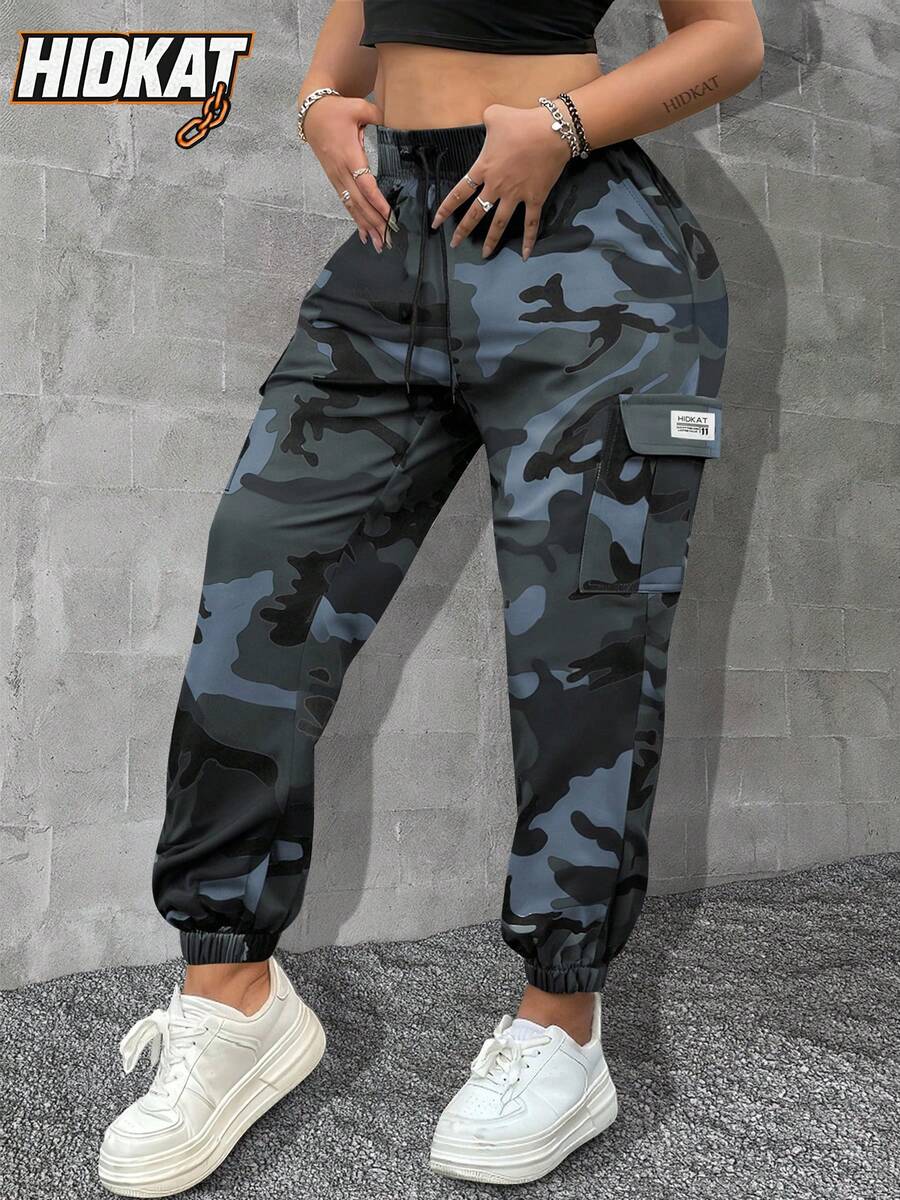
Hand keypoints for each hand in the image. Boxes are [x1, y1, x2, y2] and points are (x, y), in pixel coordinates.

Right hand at [302, 95, 392, 249]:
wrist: (312, 114)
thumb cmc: (337, 110)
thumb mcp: (358, 107)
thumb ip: (376, 114)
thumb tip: (390, 120)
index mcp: (349, 155)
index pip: (366, 184)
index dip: (377, 202)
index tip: (389, 217)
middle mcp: (341, 171)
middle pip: (360, 202)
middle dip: (374, 222)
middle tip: (388, 240)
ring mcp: (336, 178)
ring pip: (352, 206)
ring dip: (365, 226)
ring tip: (378, 244)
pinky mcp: (334, 180)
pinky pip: (346, 203)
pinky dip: (356, 219)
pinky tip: (363, 234)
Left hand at [431, 103, 571, 259]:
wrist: (552, 131)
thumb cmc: (522, 122)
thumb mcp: (495, 114)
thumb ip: (486, 120)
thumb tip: (486, 120)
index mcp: (484, 168)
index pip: (460, 192)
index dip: (446, 209)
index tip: (436, 222)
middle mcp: (496, 186)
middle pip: (476, 213)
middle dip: (463, 230)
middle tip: (454, 244)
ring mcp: (516, 195)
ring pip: (499, 223)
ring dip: (491, 240)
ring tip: (484, 255)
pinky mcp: (535, 198)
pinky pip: (531, 223)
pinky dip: (528, 240)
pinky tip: (524, 256)